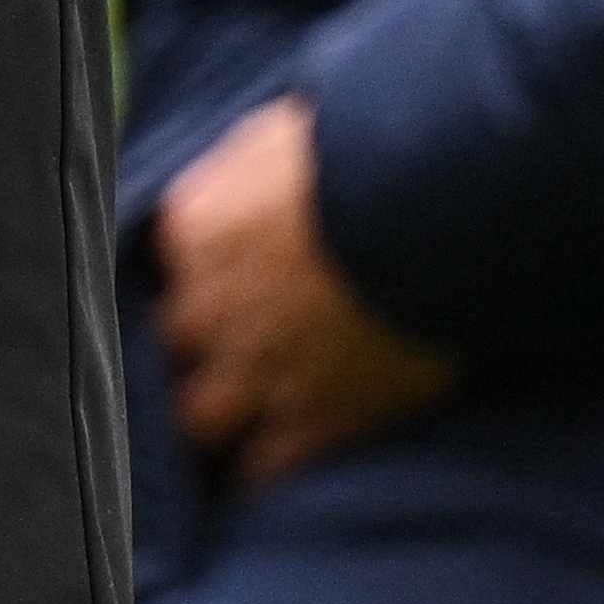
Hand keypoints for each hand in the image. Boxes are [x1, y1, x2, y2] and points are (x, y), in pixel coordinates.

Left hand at [153, 96, 453, 492]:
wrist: (434, 212)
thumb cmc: (366, 153)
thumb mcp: (282, 135)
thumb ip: (244, 170)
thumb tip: (241, 177)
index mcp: (195, 228)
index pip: (169, 267)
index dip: (200, 280)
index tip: (225, 286)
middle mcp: (210, 305)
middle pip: (176, 341)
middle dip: (204, 346)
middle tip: (237, 348)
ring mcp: (258, 370)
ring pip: (200, 416)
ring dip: (222, 413)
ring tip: (245, 414)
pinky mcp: (314, 420)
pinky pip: (263, 467)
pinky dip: (265, 469)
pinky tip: (271, 465)